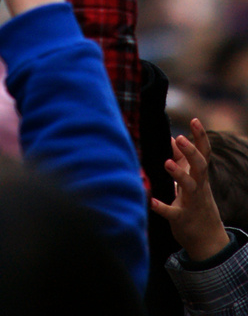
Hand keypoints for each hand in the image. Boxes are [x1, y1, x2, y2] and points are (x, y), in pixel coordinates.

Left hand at [151, 119, 230, 261]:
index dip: (201, 136)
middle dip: (191, 152)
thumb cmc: (196, 201)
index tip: (195, 120)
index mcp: (200, 175)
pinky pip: (172, 213)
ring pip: (189, 187)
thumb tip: (171, 137)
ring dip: (179, 175)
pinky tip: (151, 201)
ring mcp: (192, 203)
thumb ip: (181, 158)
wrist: (207, 239)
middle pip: (200, 166)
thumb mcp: (192, 179)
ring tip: (167, 163)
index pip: (204, 153)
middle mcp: (199, 186)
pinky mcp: (182, 218)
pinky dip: (162, 207)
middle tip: (181, 138)